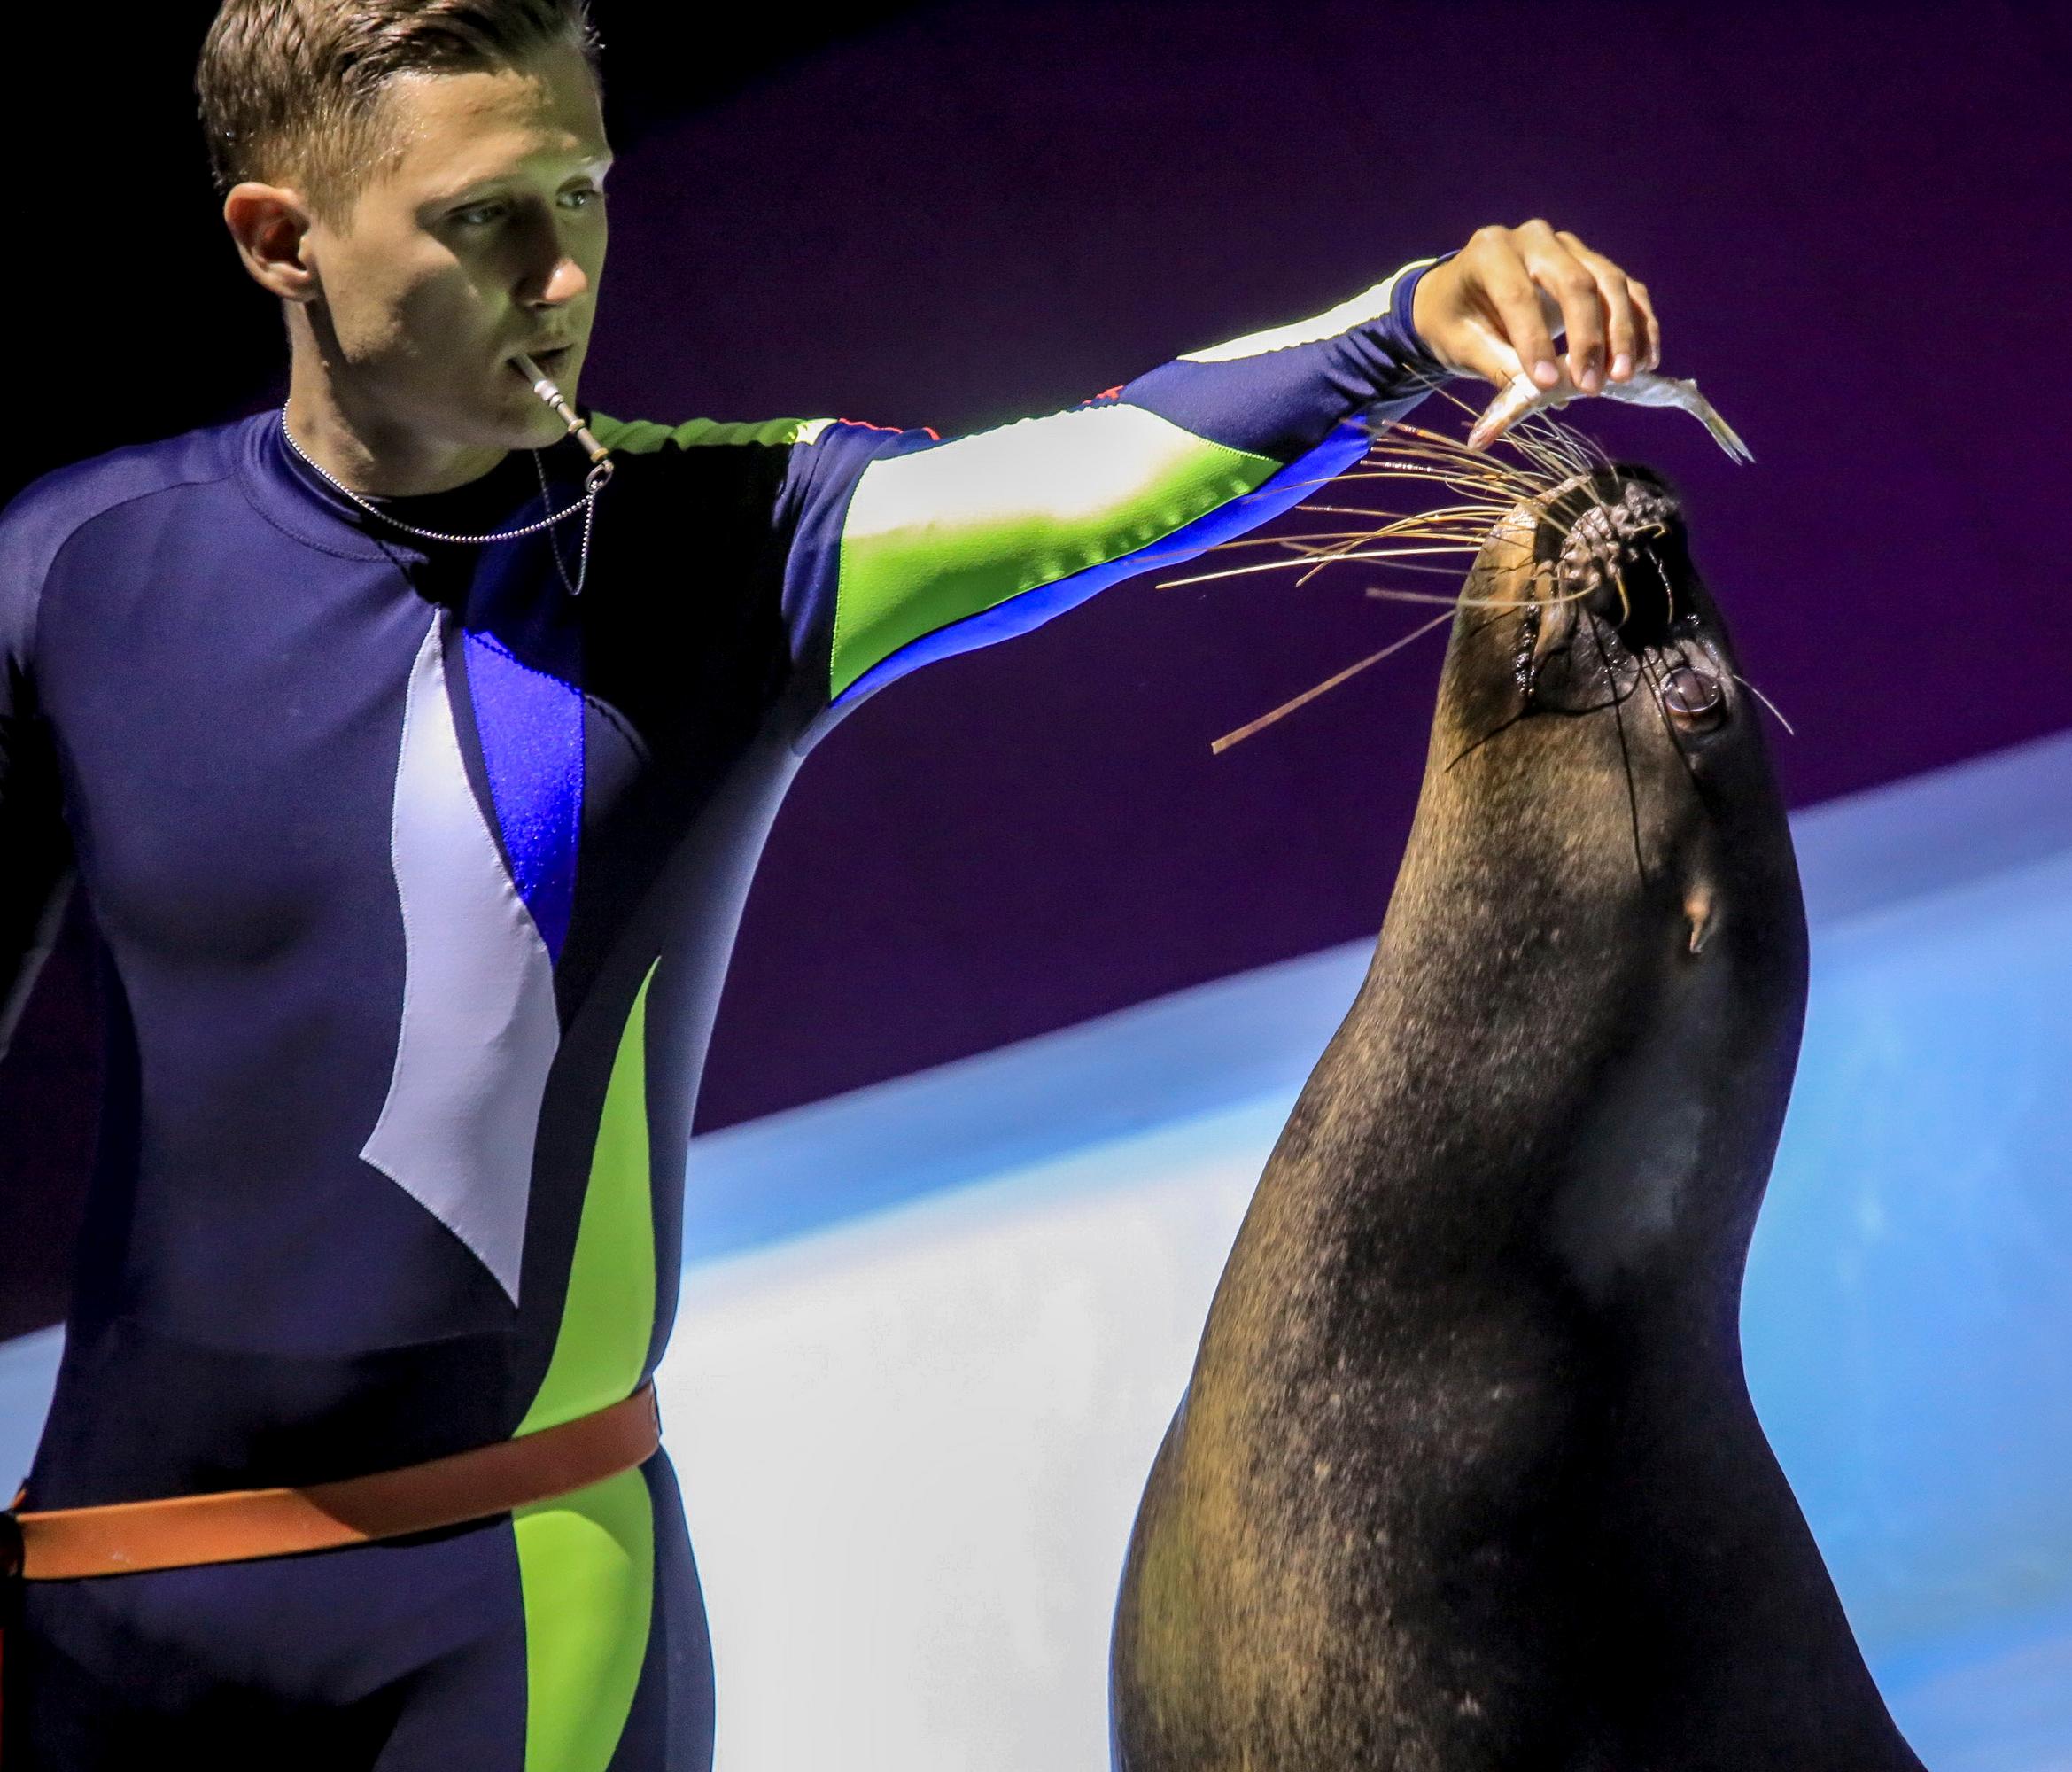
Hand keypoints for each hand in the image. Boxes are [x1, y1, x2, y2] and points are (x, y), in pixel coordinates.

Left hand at [1410, 222, 1659, 393]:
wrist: (1465, 295)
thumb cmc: (1456, 321)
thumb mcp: (1461, 345)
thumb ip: (1499, 365)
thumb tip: (1543, 394)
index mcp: (1491, 252)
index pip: (1519, 295)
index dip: (1534, 341)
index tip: (1546, 386)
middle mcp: (1535, 239)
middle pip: (1576, 282)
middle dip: (1588, 338)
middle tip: (1591, 387)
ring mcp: (1570, 248)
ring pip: (1610, 283)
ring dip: (1623, 333)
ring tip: (1623, 378)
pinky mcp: (1595, 264)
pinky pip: (1627, 291)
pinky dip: (1640, 325)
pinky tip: (1646, 361)